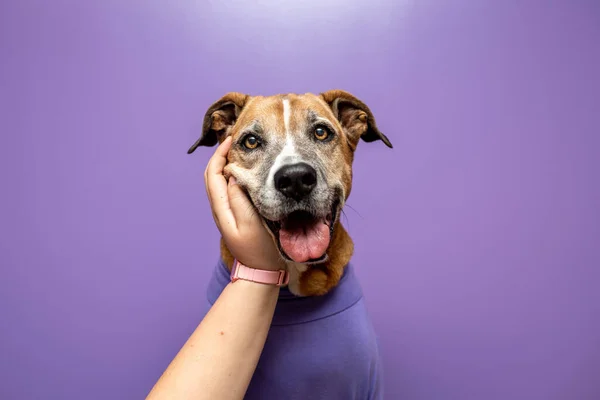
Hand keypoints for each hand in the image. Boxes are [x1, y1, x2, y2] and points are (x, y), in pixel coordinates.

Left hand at [204, 137, 284, 270]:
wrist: (260, 272)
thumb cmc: (259, 250)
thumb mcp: (251, 224)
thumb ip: (240, 199)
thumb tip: (234, 175)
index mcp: (222, 208)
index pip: (213, 174)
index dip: (220, 154)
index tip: (233, 140)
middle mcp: (220, 208)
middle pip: (212, 175)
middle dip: (220, 155)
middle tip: (236, 141)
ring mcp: (227, 212)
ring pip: (219, 181)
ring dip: (226, 163)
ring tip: (241, 151)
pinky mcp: (236, 215)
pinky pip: (229, 189)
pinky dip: (234, 175)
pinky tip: (247, 172)